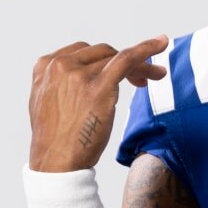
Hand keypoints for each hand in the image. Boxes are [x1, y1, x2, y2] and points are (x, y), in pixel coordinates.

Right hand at [28, 38, 167, 172]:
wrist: (55, 163)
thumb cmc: (55, 140)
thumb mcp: (46, 102)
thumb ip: (61, 84)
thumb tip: (82, 77)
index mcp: (45, 66)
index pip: (83, 53)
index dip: (104, 60)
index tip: (120, 71)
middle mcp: (60, 65)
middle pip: (102, 53)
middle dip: (123, 63)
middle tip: (141, 80)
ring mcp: (79, 74)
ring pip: (117, 57)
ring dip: (140, 64)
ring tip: (156, 75)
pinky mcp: (99, 86)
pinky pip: (127, 59)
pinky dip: (146, 48)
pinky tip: (161, 44)